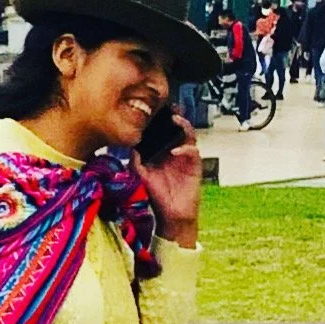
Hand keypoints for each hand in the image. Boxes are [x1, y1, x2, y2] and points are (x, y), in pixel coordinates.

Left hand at [133, 116, 200, 248]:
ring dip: (183, 125)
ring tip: (176, 120)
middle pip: (178, 128)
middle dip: (175, 116)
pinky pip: (193, 152)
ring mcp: (186, 158)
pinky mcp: (195, 166)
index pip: (164, 132)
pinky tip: (176, 151)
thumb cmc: (158, 196)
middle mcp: (176, 152)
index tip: (153, 111)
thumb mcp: (142, 176)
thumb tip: (130, 147)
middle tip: (169, 108)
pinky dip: (185, 149)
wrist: (171, 215)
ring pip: (189, 135)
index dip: (160, 121)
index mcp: (163, 152)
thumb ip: (135, 162)